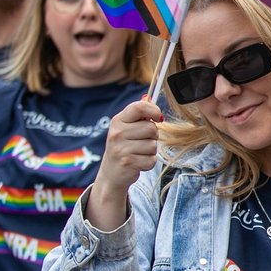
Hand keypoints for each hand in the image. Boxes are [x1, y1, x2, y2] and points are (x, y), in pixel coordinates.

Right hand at [88, 99, 160, 228]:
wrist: (111, 173)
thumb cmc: (123, 147)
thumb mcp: (127, 128)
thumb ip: (139, 114)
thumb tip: (149, 97)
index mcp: (118, 121)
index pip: (139, 107)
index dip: (153, 110)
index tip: (158, 117)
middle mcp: (117, 133)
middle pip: (152, 128)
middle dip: (153, 136)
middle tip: (142, 142)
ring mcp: (121, 148)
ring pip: (153, 145)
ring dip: (150, 151)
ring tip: (138, 153)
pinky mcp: (128, 163)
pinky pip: (152, 160)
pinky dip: (149, 163)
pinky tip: (138, 163)